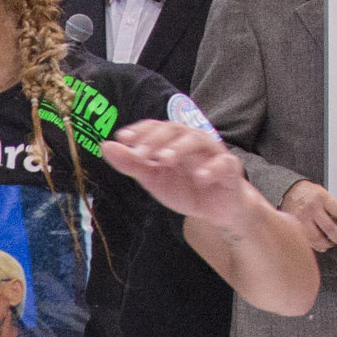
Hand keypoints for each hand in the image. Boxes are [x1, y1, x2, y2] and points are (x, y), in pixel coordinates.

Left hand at [106, 119, 259, 226]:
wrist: (217, 210)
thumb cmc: (185, 188)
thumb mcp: (154, 179)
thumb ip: (132, 164)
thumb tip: (105, 146)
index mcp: (173, 141)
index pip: (155, 127)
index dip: (140, 130)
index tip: (123, 138)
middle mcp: (193, 141)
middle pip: (175, 129)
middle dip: (156, 139)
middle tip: (140, 153)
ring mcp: (213, 153)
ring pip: (199, 140)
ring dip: (180, 147)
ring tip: (164, 159)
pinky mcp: (230, 169)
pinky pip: (224, 163)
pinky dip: (212, 168)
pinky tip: (200, 176)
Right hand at [278, 180, 336, 250]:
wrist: (288, 191)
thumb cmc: (307, 193)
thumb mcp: (322, 193)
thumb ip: (331, 207)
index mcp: (322, 198)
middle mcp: (312, 208)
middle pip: (330, 228)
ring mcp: (302, 218)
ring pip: (317, 238)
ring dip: (326, 244)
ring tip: (330, 244)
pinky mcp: (295, 226)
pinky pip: (307, 240)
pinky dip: (314, 245)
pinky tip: (319, 245)